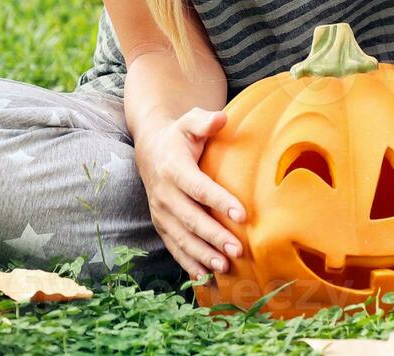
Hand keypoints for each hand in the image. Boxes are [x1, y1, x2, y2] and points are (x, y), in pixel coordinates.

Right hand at [133, 107, 246, 282]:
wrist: (151, 149)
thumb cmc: (179, 135)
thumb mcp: (189, 121)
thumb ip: (204, 121)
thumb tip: (221, 118)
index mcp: (173, 168)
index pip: (199, 188)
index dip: (219, 201)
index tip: (242, 214)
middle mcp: (164, 194)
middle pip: (191, 219)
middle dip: (214, 236)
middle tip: (238, 250)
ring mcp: (161, 213)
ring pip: (182, 238)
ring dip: (203, 254)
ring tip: (225, 266)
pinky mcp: (161, 225)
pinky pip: (174, 247)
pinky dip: (188, 263)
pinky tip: (205, 276)